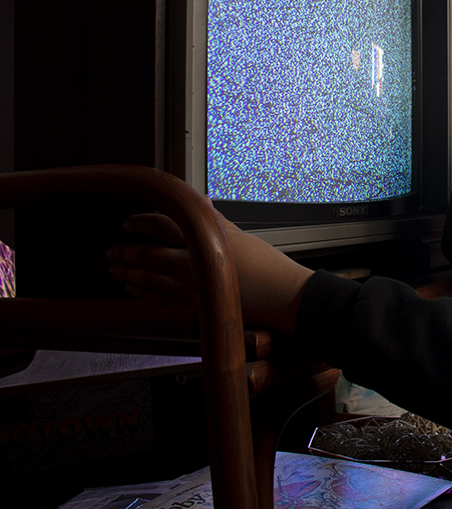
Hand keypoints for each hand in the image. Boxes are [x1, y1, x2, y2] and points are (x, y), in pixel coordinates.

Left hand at [108, 208, 313, 334]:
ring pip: (148, 279)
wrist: (283, 295)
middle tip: (111, 251)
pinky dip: (142, 295)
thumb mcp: (240, 236)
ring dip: (127, 274)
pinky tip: (132, 292)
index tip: (127, 224)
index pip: (162, 224)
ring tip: (114, 271)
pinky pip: (159, 300)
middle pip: (148, 253)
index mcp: (204, 239)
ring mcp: (192, 287)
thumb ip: (216, 219)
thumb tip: (202, 201)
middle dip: (125, 252)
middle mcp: (194, 262)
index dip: (139, 223)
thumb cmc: (267, 265)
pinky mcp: (195, 306)